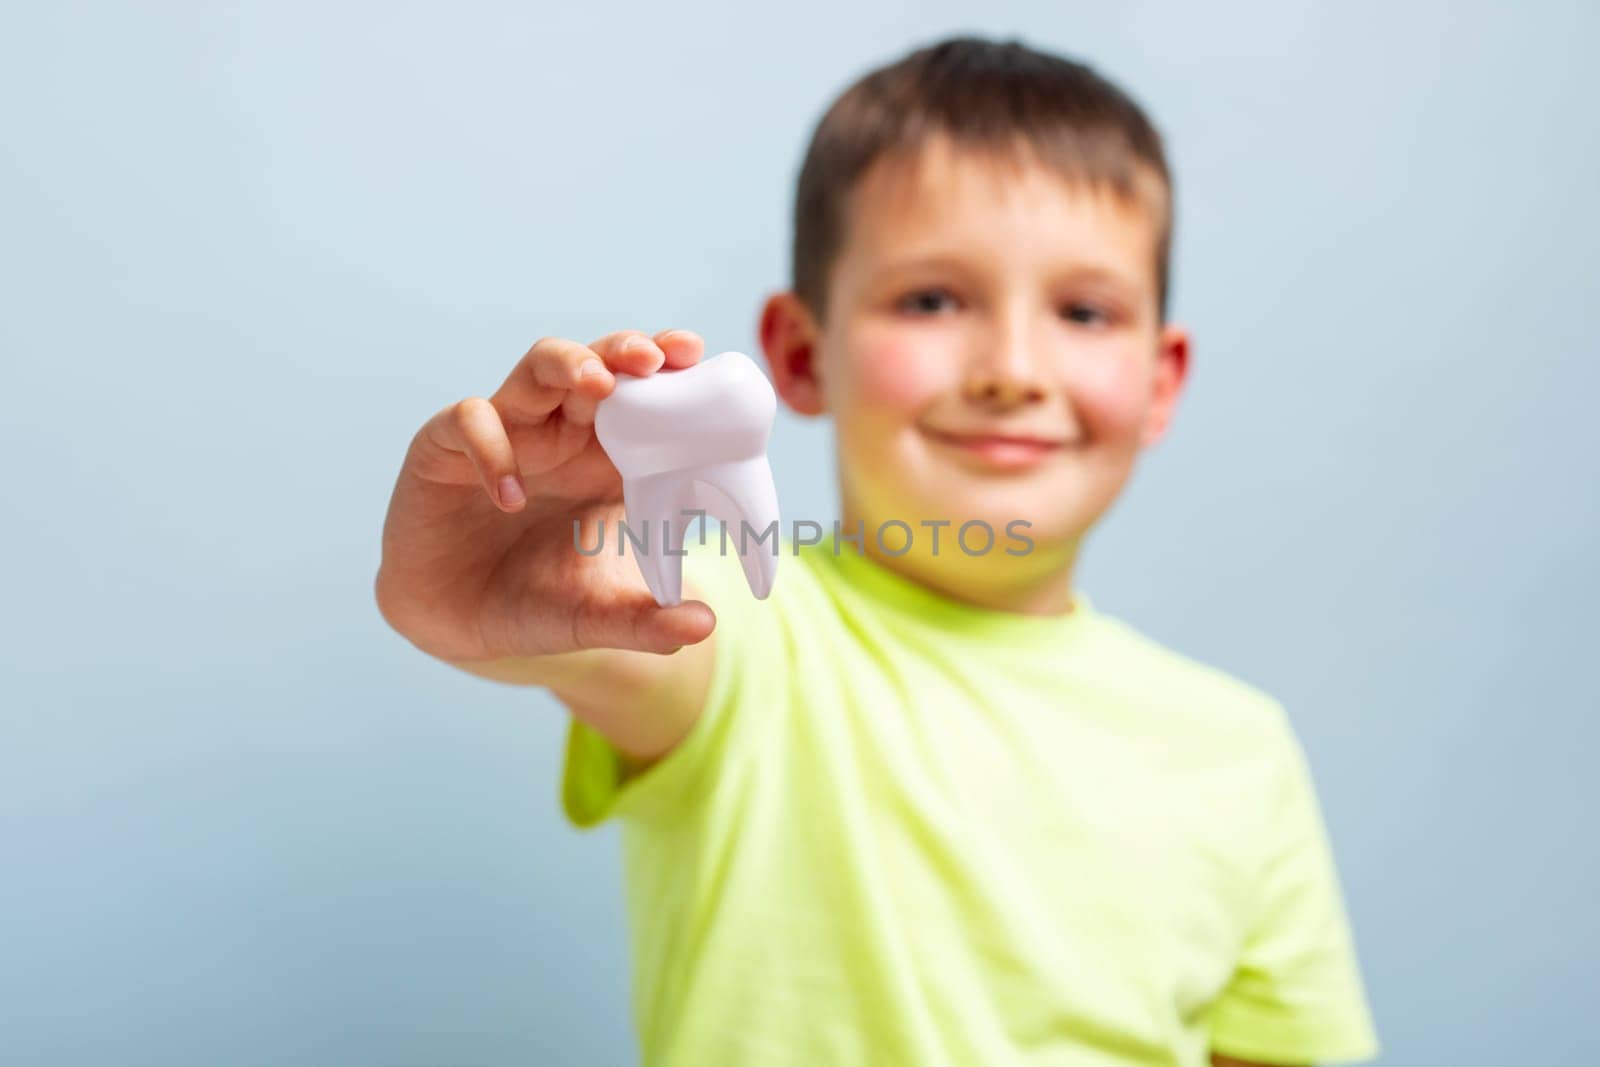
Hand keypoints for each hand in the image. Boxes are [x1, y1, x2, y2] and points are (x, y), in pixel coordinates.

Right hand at [374, 329, 716, 664]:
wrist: (456, 625)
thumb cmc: (533, 603)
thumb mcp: (595, 618)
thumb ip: (646, 621)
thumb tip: (705, 627)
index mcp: (607, 459)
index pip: (644, 397)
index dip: (668, 368)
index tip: (697, 355)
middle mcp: (560, 434)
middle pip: (597, 366)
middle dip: (625, 351)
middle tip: (654, 358)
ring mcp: (506, 433)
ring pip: (537, 369)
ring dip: (569, 364)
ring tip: (599, 383)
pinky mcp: (446, 448)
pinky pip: (468, 419)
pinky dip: (492, 447)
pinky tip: (511, 495)